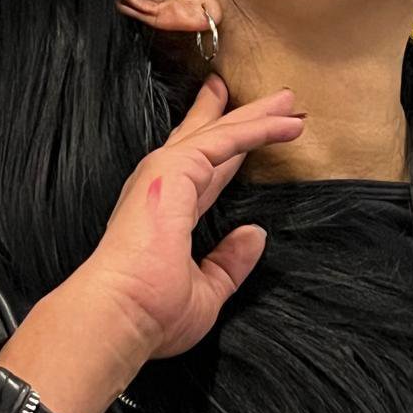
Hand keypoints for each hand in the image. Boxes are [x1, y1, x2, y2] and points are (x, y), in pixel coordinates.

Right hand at [77, 74, 304, 358]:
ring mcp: (165, 174)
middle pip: (210, 139)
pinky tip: (288, 123)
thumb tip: (255, 235)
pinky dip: (258, 128)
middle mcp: (163, 187)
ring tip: (290, 100)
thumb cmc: (152, 313)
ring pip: (220, 133)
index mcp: (167, 214)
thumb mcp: (205, 289)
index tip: (243, 129)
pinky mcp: (176, 168)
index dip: (228, 148)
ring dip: (257, 116)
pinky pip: (226, 139)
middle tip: (274, 98)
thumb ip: (229, 262)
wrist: (122, 314)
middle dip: (241, 117)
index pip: (204, 170)